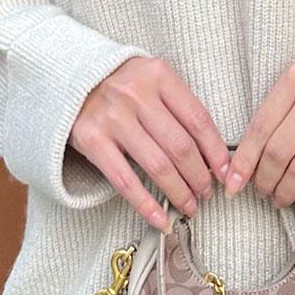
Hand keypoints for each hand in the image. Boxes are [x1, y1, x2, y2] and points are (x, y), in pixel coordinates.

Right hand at [69, 56, 231, 231]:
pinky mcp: (91, 140)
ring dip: (179, 192)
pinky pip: (125, 180)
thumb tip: (213, 154)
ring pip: (158, 166)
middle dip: (200, 177)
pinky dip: (146, 205)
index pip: (198, 119)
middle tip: (207, 193)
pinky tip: (161, 219)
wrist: (67, 77)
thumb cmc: (119, 83)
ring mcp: (113, 118)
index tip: (226, 173)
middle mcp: (136, 94)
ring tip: (190, 206)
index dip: (216, 151)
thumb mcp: (151, 80)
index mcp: (158, 75)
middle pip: (181, 147)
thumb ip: (178, 106)